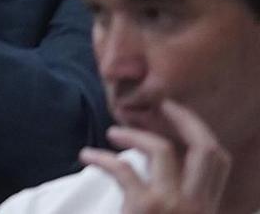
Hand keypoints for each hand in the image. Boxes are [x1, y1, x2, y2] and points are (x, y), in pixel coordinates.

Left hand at [81, 100, 229, 213]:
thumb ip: (179, 201)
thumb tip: (160, 168)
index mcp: (210, 210)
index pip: (220, 162)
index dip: (201, 132)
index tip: (179, 115)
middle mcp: (200, 206)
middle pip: (206, 148)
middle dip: (185, 118)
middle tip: (162, 103)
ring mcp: (176, 206)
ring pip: (163, 149)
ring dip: (135, 134)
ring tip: (113, 133)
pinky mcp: (146, 207)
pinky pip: (123, 168)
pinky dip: (102, 158)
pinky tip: (87, 156)